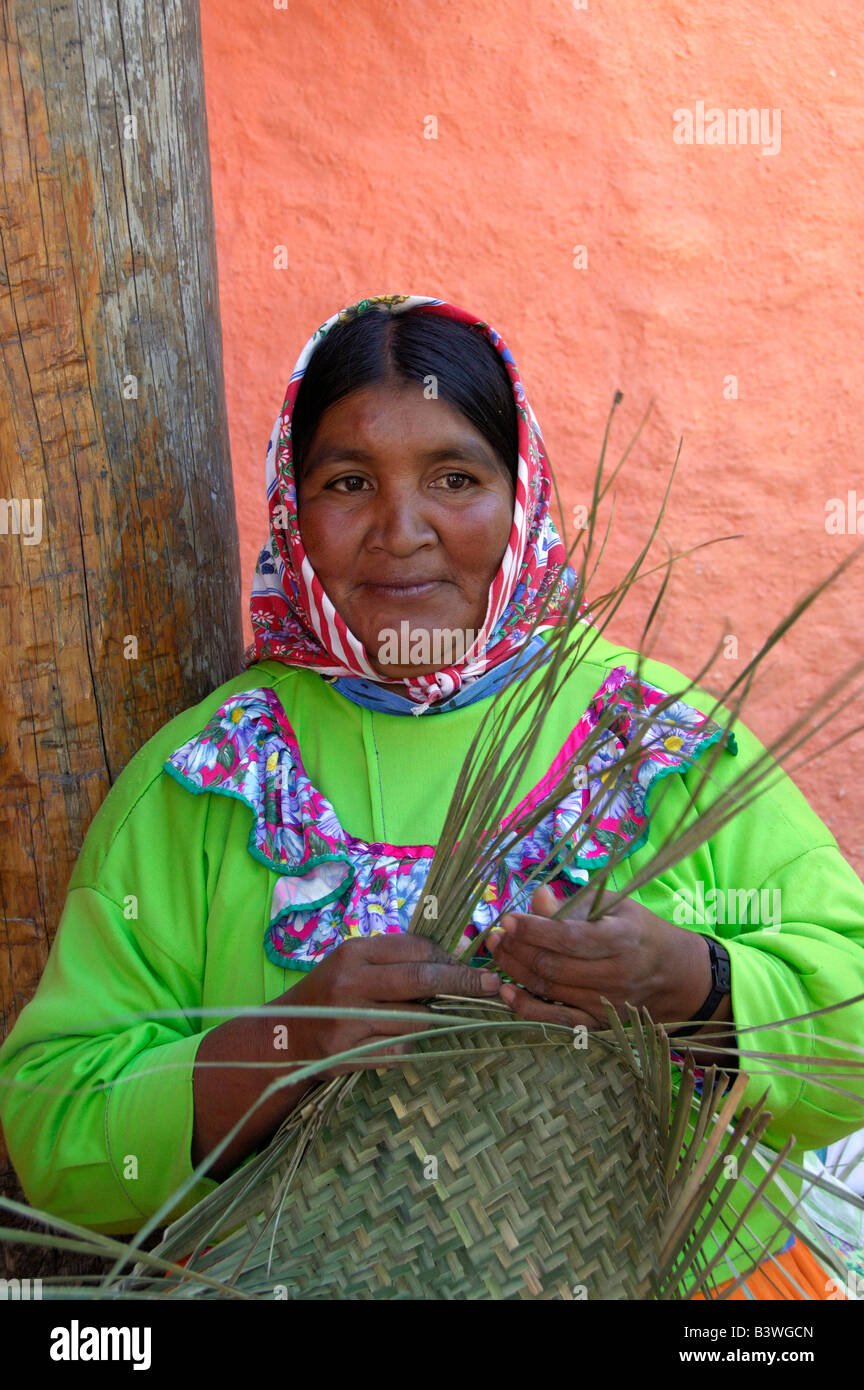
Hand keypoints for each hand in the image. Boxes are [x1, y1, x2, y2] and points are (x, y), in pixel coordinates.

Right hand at [279, 932, 500, 1078]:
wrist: (282, 1036)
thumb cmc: (327, 992)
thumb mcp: (352, 963)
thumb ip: (392, 959)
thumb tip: (450, 960)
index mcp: (353, 952)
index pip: (415, 948)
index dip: (447, 957)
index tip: (469, 965)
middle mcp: (351, 982)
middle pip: (422, 979)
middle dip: (463, 982)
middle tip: (492, 985)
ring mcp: (349, 1020)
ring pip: (417, 1019)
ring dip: (430, 1020)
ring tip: (422, 1017)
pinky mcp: (350, 1054)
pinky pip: (400, 1050)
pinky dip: (405, 1046)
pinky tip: (390, 1040)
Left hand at [486, 885, 710, 1029]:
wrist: (674, 974)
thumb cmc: (639, 930)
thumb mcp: (615, 905)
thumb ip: (575, 903)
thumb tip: (537, 896)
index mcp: (623, 939)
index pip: (570, 937)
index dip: (534, 929)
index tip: (507, 918)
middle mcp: (616, 975)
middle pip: (553, 966)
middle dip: (516, 949)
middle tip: (493, 935)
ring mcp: (606, 1003)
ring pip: (549, 990)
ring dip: (515, 971)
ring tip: (495, 952)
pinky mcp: (599, 1023)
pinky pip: (555, 1020)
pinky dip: (526, 1008)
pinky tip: (505, 991)